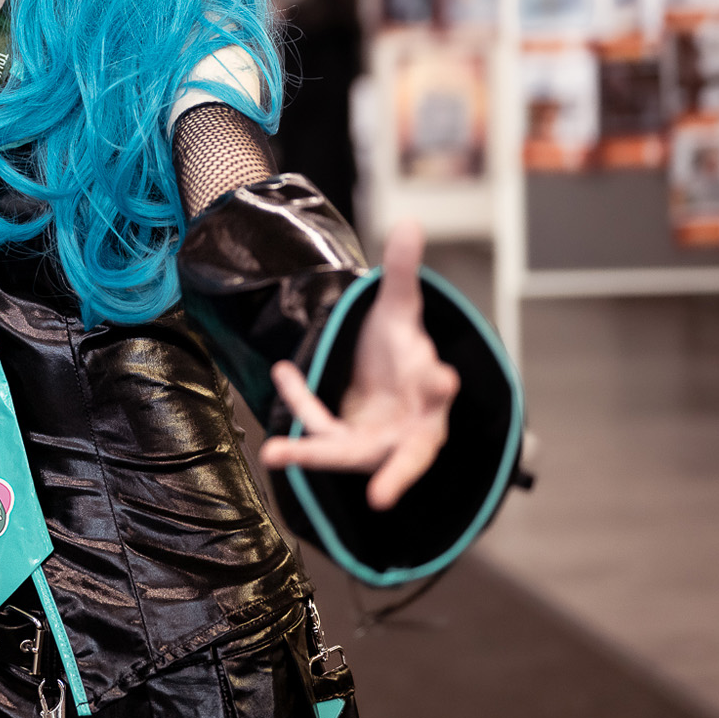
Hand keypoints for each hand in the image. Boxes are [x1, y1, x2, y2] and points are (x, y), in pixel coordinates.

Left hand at [256, 218, 459, 510]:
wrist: (383, 379)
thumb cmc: (402, 352)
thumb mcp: (399, 309)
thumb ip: (403, 272)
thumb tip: (411, 222)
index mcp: (432, 394)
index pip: (440, 393)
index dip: (440, 385)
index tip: (443, 378)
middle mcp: (409, 427)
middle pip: (406, 457)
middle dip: (396, 474)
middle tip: (383, 496)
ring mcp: (375, 441)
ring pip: (347, 458)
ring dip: (312, 456)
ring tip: (275, 452)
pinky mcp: (343, 443)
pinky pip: (316, 426)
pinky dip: (300, 401)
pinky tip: (284, 370)